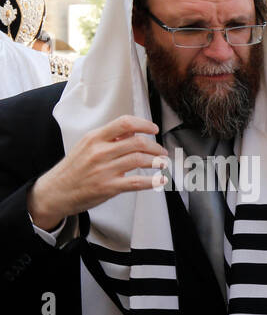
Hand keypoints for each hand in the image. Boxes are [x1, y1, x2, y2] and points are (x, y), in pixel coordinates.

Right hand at [28, 115, 166, 230]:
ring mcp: (104, 170)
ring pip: (139, 160)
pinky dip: (152, 181)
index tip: (154, 129)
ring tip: (163, 163)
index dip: (144, 124)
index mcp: (95, 138)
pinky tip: (160, 180)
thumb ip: (109, 138)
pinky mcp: (109, 187)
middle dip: (155, 147)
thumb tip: (132, 130)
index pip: (124, 123)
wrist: (56, 191)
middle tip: (162, 151)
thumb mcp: (86, 146)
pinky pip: (136, 182)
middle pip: (137, 143)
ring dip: (157, 162)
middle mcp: (100, 152)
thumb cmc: (74, 169)